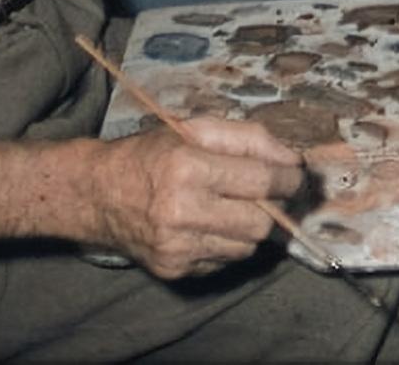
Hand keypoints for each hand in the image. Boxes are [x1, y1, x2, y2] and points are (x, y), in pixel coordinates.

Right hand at [87, 118, 303, 280]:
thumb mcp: (196, 128)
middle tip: (276, 192)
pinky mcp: (175, 270)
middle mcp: (182, 211)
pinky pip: (224, 261)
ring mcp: (177, 247)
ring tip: (236, 205)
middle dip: (276, 206)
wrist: (99, 194)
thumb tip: (292, 159)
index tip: (299, 174)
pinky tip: (212, 223)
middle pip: (260, 222)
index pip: (261, 181)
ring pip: (247, 247)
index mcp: (188, 167)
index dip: (289, 178)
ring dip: (252, 226)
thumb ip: (248, 138)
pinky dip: (228, 243)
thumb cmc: (153, 153)